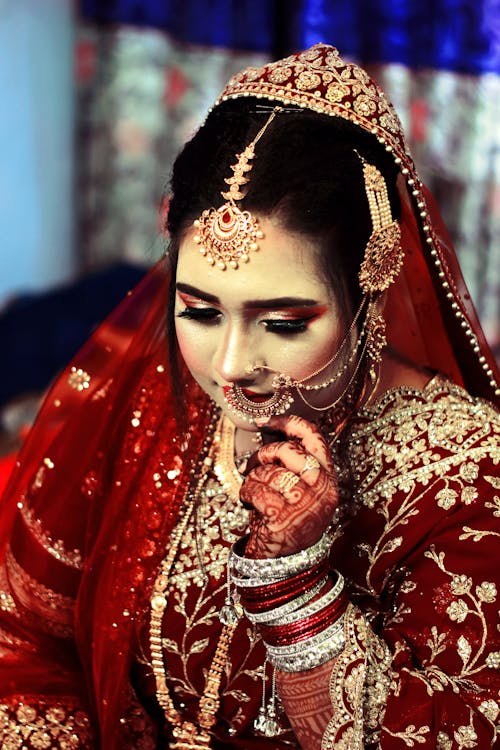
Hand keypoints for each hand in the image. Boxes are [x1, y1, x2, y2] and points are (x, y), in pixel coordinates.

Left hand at [241, 415, 337, 558]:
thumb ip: (294, 464)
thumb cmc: (288, 519)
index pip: (314, 438)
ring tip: (253, 493)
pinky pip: (256, 489)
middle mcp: (322, 490)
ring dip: (252, 479)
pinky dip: (246, 493)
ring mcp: (304, 505)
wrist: (285, 563)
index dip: (289, 423)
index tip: (265, 421)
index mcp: (328, 480)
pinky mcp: (283, 518)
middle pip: (287, 450)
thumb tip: (270, 431)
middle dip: (263, 454)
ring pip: (268, 471)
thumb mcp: (301, 490)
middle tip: (253, 466)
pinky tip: (249, 503)